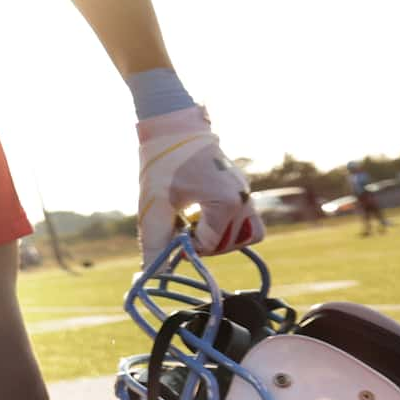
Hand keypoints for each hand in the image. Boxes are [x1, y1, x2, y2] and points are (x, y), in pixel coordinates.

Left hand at [137, 105, 262, 259]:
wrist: (174, 127)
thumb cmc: (163, 162)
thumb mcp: (155, 204)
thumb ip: (156, 240)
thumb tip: (152, 272)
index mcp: (227, 202)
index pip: (212, 244)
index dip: (188, 247)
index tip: (171, 234)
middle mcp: (244, 198)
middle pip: (230, 244)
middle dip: (204, 245)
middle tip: (181, 231)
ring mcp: (247, 193)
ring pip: (246, 236)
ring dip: (219, 239)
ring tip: (193, 225)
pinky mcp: (243, 190)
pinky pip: (247, 222)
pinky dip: (228, 227)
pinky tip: (201, 216)